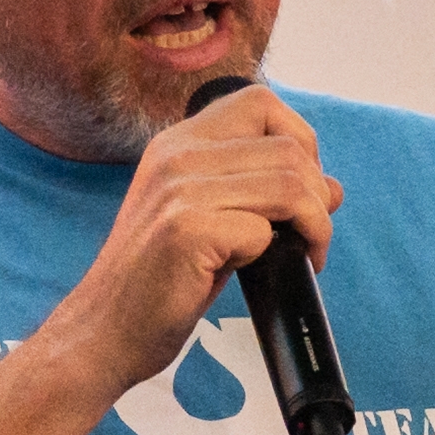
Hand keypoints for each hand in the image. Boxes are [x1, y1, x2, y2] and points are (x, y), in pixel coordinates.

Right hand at [42, 83, 343, 398]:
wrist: (104, 331)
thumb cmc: (156, 282)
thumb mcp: (206, 220)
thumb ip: (259, 194)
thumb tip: (330, 187)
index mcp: (178, 144)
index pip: (262, 103)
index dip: (300, 141)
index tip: (303, 189)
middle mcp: (176, 156)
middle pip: (288, 148)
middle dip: (318, 196)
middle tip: (309, 236)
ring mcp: (178, 190)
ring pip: (289, 185)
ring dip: (312, 226)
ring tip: (303, 255)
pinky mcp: (185, 230)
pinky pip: (263, 231)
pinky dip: (275, 256)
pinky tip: (256, 274)